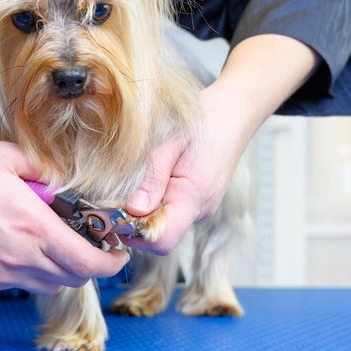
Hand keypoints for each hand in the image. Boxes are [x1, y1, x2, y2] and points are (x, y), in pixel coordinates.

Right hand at [0, 142, 128, 293]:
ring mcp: (4, 275)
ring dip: (63, 270)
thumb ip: (39, 164)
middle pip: (74, 277)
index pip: (88, 262)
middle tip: (92, 247)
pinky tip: (21, 249)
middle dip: (91, 265)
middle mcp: (23, 257)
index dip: (111, 263)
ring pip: (51, 285)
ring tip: (57, 246)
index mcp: (34, 226)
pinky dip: (33, 272)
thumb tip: (63, 174)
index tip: (118, 252)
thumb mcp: (0, 157)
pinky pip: (23, 284)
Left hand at [121, 87, 242, 254]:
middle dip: (133, 222)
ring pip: (164, 224)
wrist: (236, 110)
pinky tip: (150, 179)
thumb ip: (152, 177)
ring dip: (143, 211)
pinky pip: (171, 210)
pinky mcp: (197, 199)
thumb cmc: (205, 120)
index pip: (161, 240)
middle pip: (159, 236)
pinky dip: (155, 202)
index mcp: (193, 198)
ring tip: (135, 182)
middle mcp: (200, 210)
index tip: (114, 212)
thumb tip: (133, 209)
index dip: (134, 233)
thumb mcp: (171, 143)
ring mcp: (200, 206)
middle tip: (116, 195)